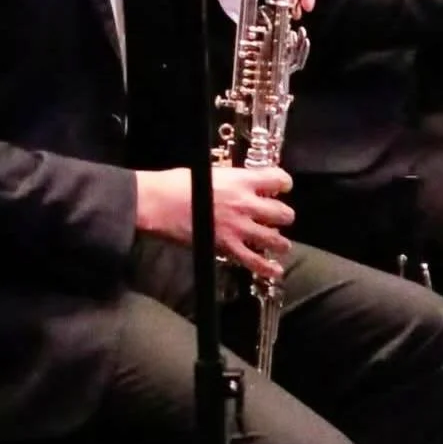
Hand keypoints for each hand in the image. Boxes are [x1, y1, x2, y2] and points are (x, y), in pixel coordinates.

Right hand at [134, 165, 295, 282]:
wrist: (158, 203)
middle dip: (283, 216)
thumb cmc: (177, 184)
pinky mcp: (227, 246)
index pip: (279, 179)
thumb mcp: (211, 172)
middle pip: (283, 213)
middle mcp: (246, 204)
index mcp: (242, 180)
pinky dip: (267, 268)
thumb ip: (232, 180)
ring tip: (280, 244)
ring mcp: (238, 227)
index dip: (284, 183)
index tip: (282, 187)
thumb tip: (241, 184)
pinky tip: (276, 271)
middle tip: (277, 218)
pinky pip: (254, 260)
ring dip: (280, 242)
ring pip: (275, 239)